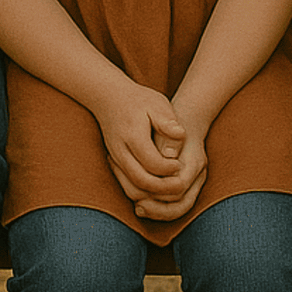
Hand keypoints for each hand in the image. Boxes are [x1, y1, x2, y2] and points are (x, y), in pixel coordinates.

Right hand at [95, 83, 191, 204]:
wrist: (109, 97)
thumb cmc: (139, 100)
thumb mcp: (158, 104)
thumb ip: (169, 122)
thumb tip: (182, 137)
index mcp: (133, 136)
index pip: (152, 163)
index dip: (169, 169)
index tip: (181, 165)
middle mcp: (120, 151)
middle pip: (141, 181)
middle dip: (163, 188)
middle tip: (180, 184)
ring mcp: (115, 159)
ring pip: (132, 188)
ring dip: (152, 194)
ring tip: (170, 187)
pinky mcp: (114, 164)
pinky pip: (127, 185)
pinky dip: (143, 191)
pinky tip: (157, 185)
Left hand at [131, 127, 208, 221]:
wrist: (186, 119)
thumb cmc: (171, 122)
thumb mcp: (166, 128)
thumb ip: (166, 142)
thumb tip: (166, 156)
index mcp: (195, 161)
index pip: (180, 185)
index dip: (160, 192)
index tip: (140, 193)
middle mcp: (198, 175)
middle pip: (183, 204)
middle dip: (159, 209)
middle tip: (138, 207)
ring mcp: (196, 181)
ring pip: (182, 207)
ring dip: (159, 212)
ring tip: (138, 209)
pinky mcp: (188, 185)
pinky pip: (177, 204)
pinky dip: (161, 209)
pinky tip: (142, 205)